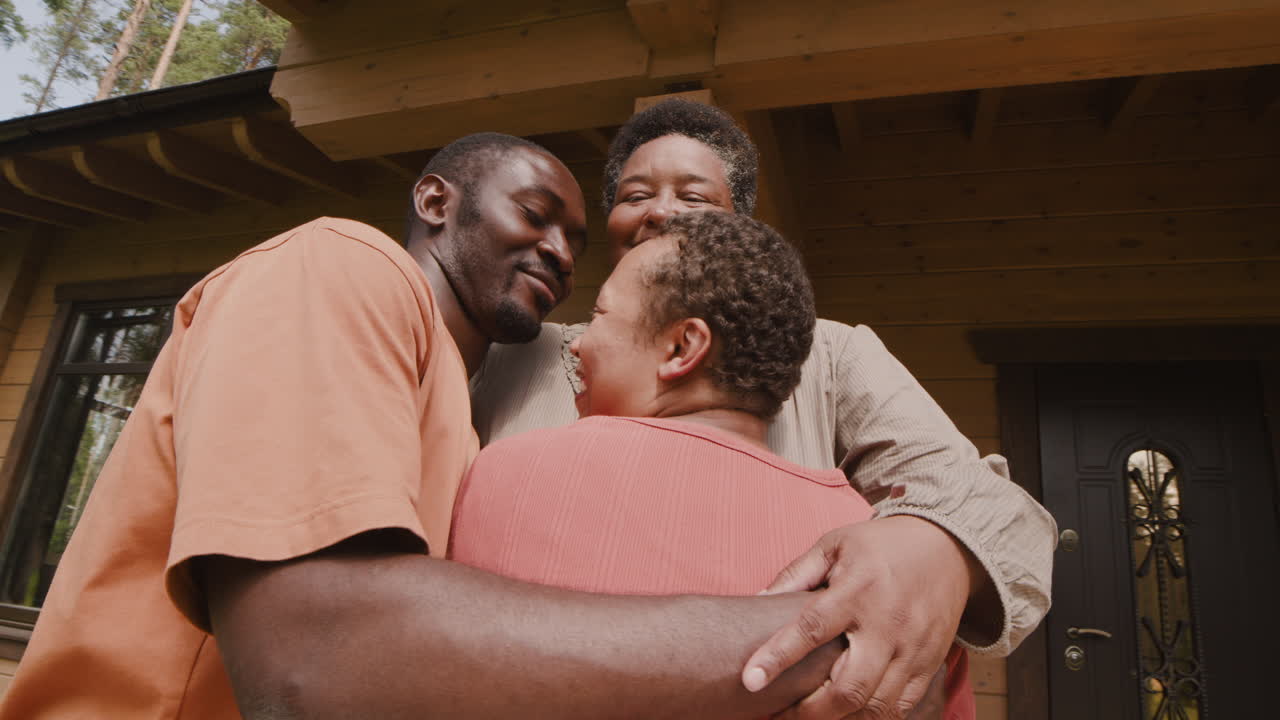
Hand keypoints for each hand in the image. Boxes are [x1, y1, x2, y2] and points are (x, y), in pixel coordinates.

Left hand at [744, 516, 981, 718]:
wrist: (947, 547)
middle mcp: (887, 624)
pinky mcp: (930, 664)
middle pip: (849, 687)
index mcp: (857, 589)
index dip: (777, 658)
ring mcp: (913, 649)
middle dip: (810, 712)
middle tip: (780, 715)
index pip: (811, 629)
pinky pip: (902, 708)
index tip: (750, 681)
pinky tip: (847, 714)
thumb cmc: (881, 545)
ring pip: (876, 706)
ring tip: (809, 717)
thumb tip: (758, 599)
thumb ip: (796, 574)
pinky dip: (872, 718)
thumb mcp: (834, 544)